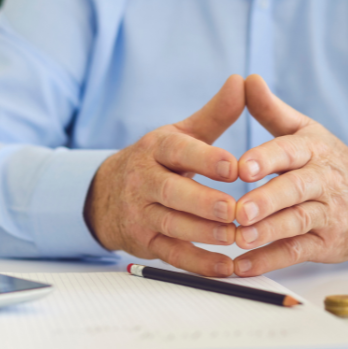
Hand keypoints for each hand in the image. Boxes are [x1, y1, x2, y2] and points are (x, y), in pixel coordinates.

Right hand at [84, 75, 243, 276]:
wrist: (106, 193)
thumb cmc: (158, 160)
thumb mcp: (182, 133)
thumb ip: (215, 113)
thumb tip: (241, 81)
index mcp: (156, 149)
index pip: (179, 152)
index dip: (206, 159)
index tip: (235, 166)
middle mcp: (144, 180)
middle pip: (173, 192)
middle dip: (204, 202)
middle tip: (235, 209)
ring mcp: (141, 213)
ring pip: (172, 225)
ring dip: (204, 234)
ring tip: (236, 237)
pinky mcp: (144, 242)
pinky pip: (172, 255)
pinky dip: (199, 264)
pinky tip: (226, 267)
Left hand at [232, 75, 347, 275]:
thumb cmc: (329, 162)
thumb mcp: (306, 132)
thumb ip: (271, 110)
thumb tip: (245, 79)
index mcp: (313, 150)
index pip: (290, 151)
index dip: (267, 158)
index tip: (242, 166)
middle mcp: (322, 181)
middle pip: (295, 189)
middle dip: (268, 200)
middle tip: (240, 210)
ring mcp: (327, 214)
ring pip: (297, 222)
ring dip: (268, 233)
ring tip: (240, 239)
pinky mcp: (326, 243)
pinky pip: (297, 252)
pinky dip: (269, 261)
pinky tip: (242, 266)